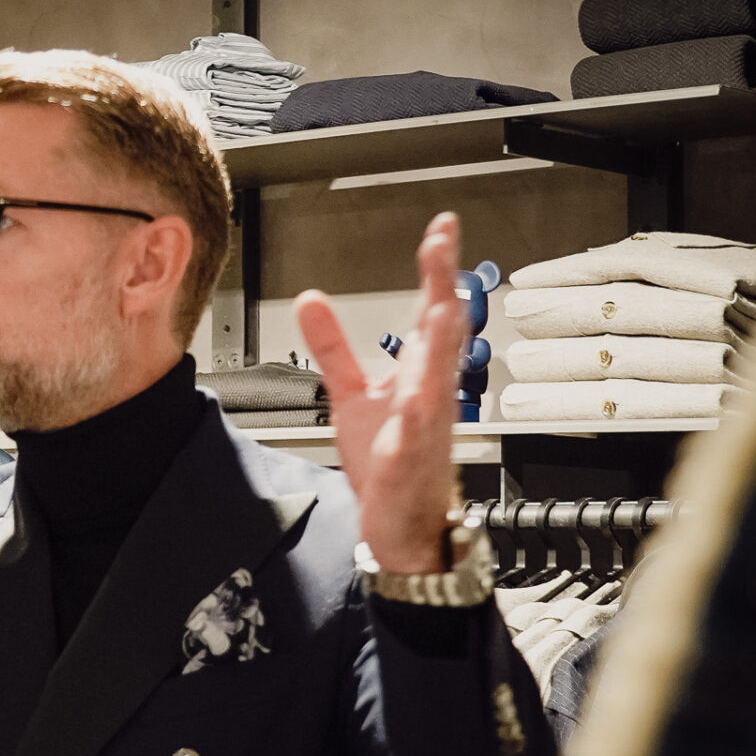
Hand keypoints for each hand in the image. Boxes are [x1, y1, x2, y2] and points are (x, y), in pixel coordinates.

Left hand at [294, 213, 466, 573]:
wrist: (400, 524)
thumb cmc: (387, 460)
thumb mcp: (350, 394)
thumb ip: (332, 347)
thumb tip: (310, 300)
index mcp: (419, 375)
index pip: (432, 313)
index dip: (437, 271)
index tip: (441, 231)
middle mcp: (428, 395)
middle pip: (441, 335)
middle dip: (445, 291)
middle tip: (444, 250)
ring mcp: (423, 429)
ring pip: (437, 381)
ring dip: (441, 347)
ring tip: (443, 309)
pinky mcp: (407, 463)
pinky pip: (415, 439)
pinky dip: (416, 419)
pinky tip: (414, 400)